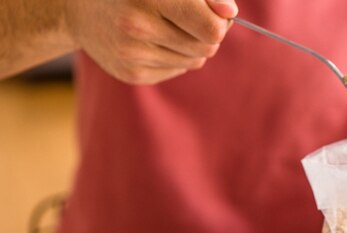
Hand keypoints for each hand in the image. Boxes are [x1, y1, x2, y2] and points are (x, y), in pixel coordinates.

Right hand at [65, 0, 237, 84]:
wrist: (80, 8)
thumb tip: (229, 12)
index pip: (210, 28)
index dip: (220, 21)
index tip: (213, 12)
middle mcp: (138, 26)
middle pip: (207, 47)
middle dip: (208, 33)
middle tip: (190, 18)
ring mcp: (132, 54)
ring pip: (195, 60)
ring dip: (192, 45)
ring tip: (168, 26)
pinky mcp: (131, 74)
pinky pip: (177, 70)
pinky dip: (175, 56)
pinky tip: (154, 41)